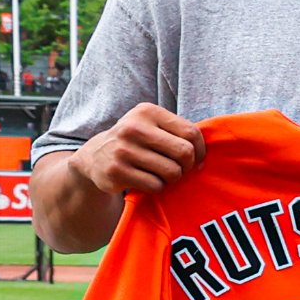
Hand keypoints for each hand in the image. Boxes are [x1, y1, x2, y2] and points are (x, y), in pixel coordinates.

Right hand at [76, 102, 202, 199]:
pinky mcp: (116, 172)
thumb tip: (205, 157)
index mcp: (147, 112)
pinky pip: (156, 186)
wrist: (94, 157)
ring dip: (172, 178)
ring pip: (172, 172)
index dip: (200, 150)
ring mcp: (123, 150)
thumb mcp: (152, 126)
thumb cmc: (136, 142)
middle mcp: (133, 128)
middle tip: (180, 169)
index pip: (191, 133)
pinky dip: (157, 187)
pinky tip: (146, 180)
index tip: (196, 159)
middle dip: (187, 166)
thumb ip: (179, 133)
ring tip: (160, 174)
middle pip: (184, 153)